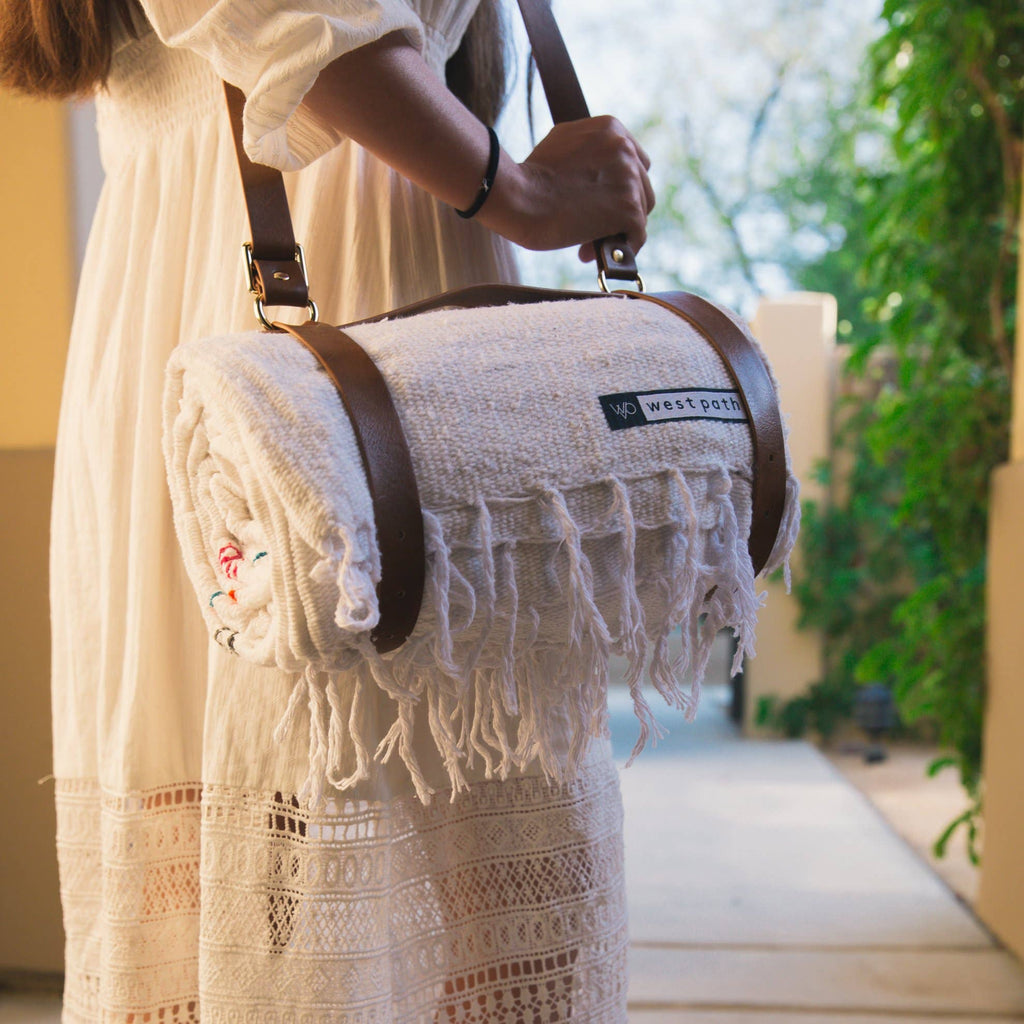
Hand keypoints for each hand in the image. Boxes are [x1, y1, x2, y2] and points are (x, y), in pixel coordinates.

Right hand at [480, 115, 655, 259]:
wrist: (519, 196)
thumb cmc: (529, 177)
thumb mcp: (562, 144)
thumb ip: (588, 151)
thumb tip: (597, 174)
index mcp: (611, 129)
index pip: (634, 161)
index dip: (619, 186)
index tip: (602, 202)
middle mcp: (625, 149)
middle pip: (641, 186)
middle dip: (619, 208)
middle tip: (591, 225)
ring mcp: (629, 179)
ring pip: (640, 211)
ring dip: (615, 229)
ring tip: (586, 243)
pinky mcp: (628, 209)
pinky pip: (637, 234)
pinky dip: (619, 248)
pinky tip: (592, 253)